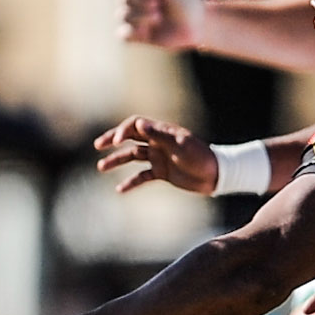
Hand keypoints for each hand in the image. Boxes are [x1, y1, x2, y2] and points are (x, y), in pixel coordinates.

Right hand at [93, 115, 217, 193]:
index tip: (115, 142)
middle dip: (113, 140)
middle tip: (98, 146)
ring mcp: (158, 157)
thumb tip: (138, 124)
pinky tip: (120, 190)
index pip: (136, 126)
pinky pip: (142, 176)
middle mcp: (157, 143)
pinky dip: (131, 182)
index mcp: (161, 132)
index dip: (123, 131)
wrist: (216, 175)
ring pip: (132, 157)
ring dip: (117, 161)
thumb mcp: (180, 145)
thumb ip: (159, 135)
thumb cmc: (201, 156)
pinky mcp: (161, 172)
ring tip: (101, 167)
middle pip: (130, 138)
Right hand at [117, 0, 206, 50]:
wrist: (198, 26)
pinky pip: (121, 35)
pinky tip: (146, 30)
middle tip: (160, 5)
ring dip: (141, 16)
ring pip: (121, 16)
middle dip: (143, 2)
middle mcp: (135, 0)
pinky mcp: (137, 36)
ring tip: (158, 18)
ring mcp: (135, 18)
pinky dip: (132, 32)